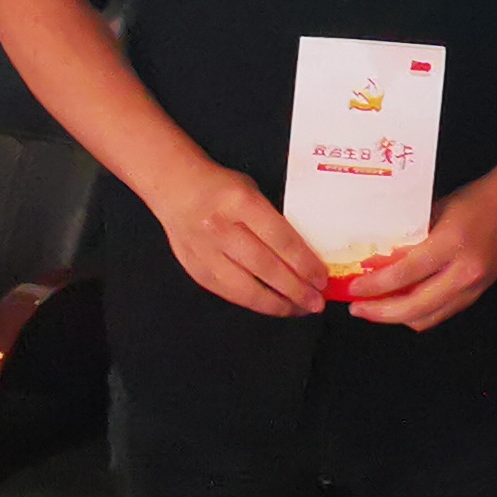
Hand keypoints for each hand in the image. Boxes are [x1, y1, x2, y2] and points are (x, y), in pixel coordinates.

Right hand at [154, 169, 332, 318]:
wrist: (174, 188)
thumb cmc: (220, 187)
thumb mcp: (252, 192)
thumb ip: (273, 221)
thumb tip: (303, 255)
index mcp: (241, 203)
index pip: (280, 239)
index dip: (304, 263)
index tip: (321, 278)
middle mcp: (221, 229)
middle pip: (266, 268)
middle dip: (296, 290)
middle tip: (316, 302)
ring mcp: (205, 253)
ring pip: (246, 288)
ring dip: (277, 303)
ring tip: (299, 309)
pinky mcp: (196, 270)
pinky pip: (229, 294)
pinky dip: (254, 303)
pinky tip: (272, 305)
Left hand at [332, 174, 496, 332]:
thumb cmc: (474, 201)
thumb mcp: (435, 211)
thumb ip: (409, 239)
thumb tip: (375, 260)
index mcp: (451, 244)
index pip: (405, 275)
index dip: (375, 287)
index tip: (353, 289)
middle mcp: (464, 272)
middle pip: (414, 308)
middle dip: (381, 313)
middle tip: (357, 308)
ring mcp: (473, 288)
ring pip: (427, 317)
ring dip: (397, 317)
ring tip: (375, 308)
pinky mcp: (477, 295)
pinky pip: (441, 313)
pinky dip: (417, 313)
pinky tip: (401, 304)